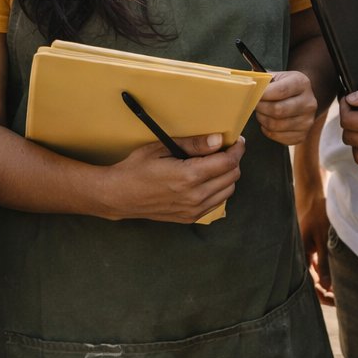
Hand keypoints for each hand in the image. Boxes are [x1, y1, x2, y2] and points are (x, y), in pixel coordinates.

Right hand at [102, 134, 245, 222]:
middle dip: (234, 160)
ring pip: (228, 191)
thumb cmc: (137, 168)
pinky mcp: (190, 217)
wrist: (120, 195)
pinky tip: (208, 179)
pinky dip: (219, 189)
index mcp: (189, 176)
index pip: (228, 162)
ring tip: (217, 163)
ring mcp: (193, 210)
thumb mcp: (162, 148)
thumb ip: (193, 145)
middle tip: (227, 148)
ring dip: (228, 175)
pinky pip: (217, 203)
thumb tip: (219, 140)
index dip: (237, 149)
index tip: (237, 140)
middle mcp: (195, 196)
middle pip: (232, 176)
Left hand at [256, 70, 318, 145]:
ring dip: (262, 119)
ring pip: (275, 125)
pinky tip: (268, 121)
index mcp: (302, 84)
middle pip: (278, 110)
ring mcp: (307, 121)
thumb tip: (248, 87)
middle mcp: (309, 103)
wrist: (302, 98)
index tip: (253, 94)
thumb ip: (265, 81)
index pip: (281, 90)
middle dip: (261, 107)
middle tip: (254, 104)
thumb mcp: (278, 76)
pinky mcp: (301, 136)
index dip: (263, 94)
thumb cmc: (285, 86)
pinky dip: (267, 130)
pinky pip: (276, 136)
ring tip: (261, 112)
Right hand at [296, 169, 333, 305]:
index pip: (308, 283)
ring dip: (327, 282)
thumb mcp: (323, 237)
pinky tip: (336, 275)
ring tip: (341, 290)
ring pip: (315, 273)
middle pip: (312, 281)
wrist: (313, 191)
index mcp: (300, 254)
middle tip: (341, 299)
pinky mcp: (311, 245)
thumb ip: (325, 262)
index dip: (321, 295)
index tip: (334, 301)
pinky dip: (326, 271)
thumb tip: (327, 286)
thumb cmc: (317, 212)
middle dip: (325, 292)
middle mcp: (301, 255)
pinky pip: (317, 263)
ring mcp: (306, 250)